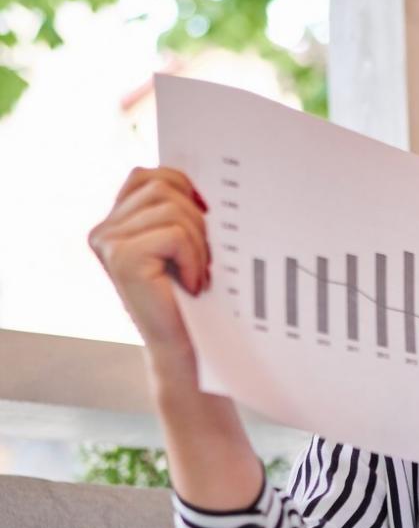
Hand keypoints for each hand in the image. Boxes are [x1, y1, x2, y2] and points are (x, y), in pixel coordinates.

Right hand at [87, 166, 211, 387]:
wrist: (185, 352)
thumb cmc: (192, 301)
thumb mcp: (183, 248)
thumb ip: (178, 212)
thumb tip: (203, 180)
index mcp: (115, 224)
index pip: (147, 176)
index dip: (183, 187)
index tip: (206, 217)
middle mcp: (104, 230)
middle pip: (162, 186)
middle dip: (196, 218)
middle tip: (203, 258)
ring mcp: (108, 243)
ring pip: (171, 207)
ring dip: (198, 241)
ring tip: (198, 274)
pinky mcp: (122, 257)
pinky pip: (174, 233)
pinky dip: (194, 257)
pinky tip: (193, 284)